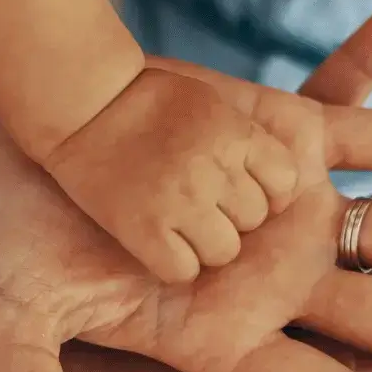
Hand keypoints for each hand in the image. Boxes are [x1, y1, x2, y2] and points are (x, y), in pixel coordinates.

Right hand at [46, 67, 297, 282]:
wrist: (83, 102)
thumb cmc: (148, 102)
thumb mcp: (214, 104)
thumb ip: (248, 141)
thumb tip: (288, 187)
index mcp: (236, 134)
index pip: (286, 183)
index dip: (264, 189)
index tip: (235, 184)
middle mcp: (214, 168)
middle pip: (256, 220)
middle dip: (232, 216)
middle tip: (195, 198)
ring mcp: (180, 200)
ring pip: (225, 251)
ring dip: (204, 244)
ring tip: (176, 219)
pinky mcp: (143, 228)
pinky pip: (183, 270)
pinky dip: (171, 262)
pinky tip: (155, 239)